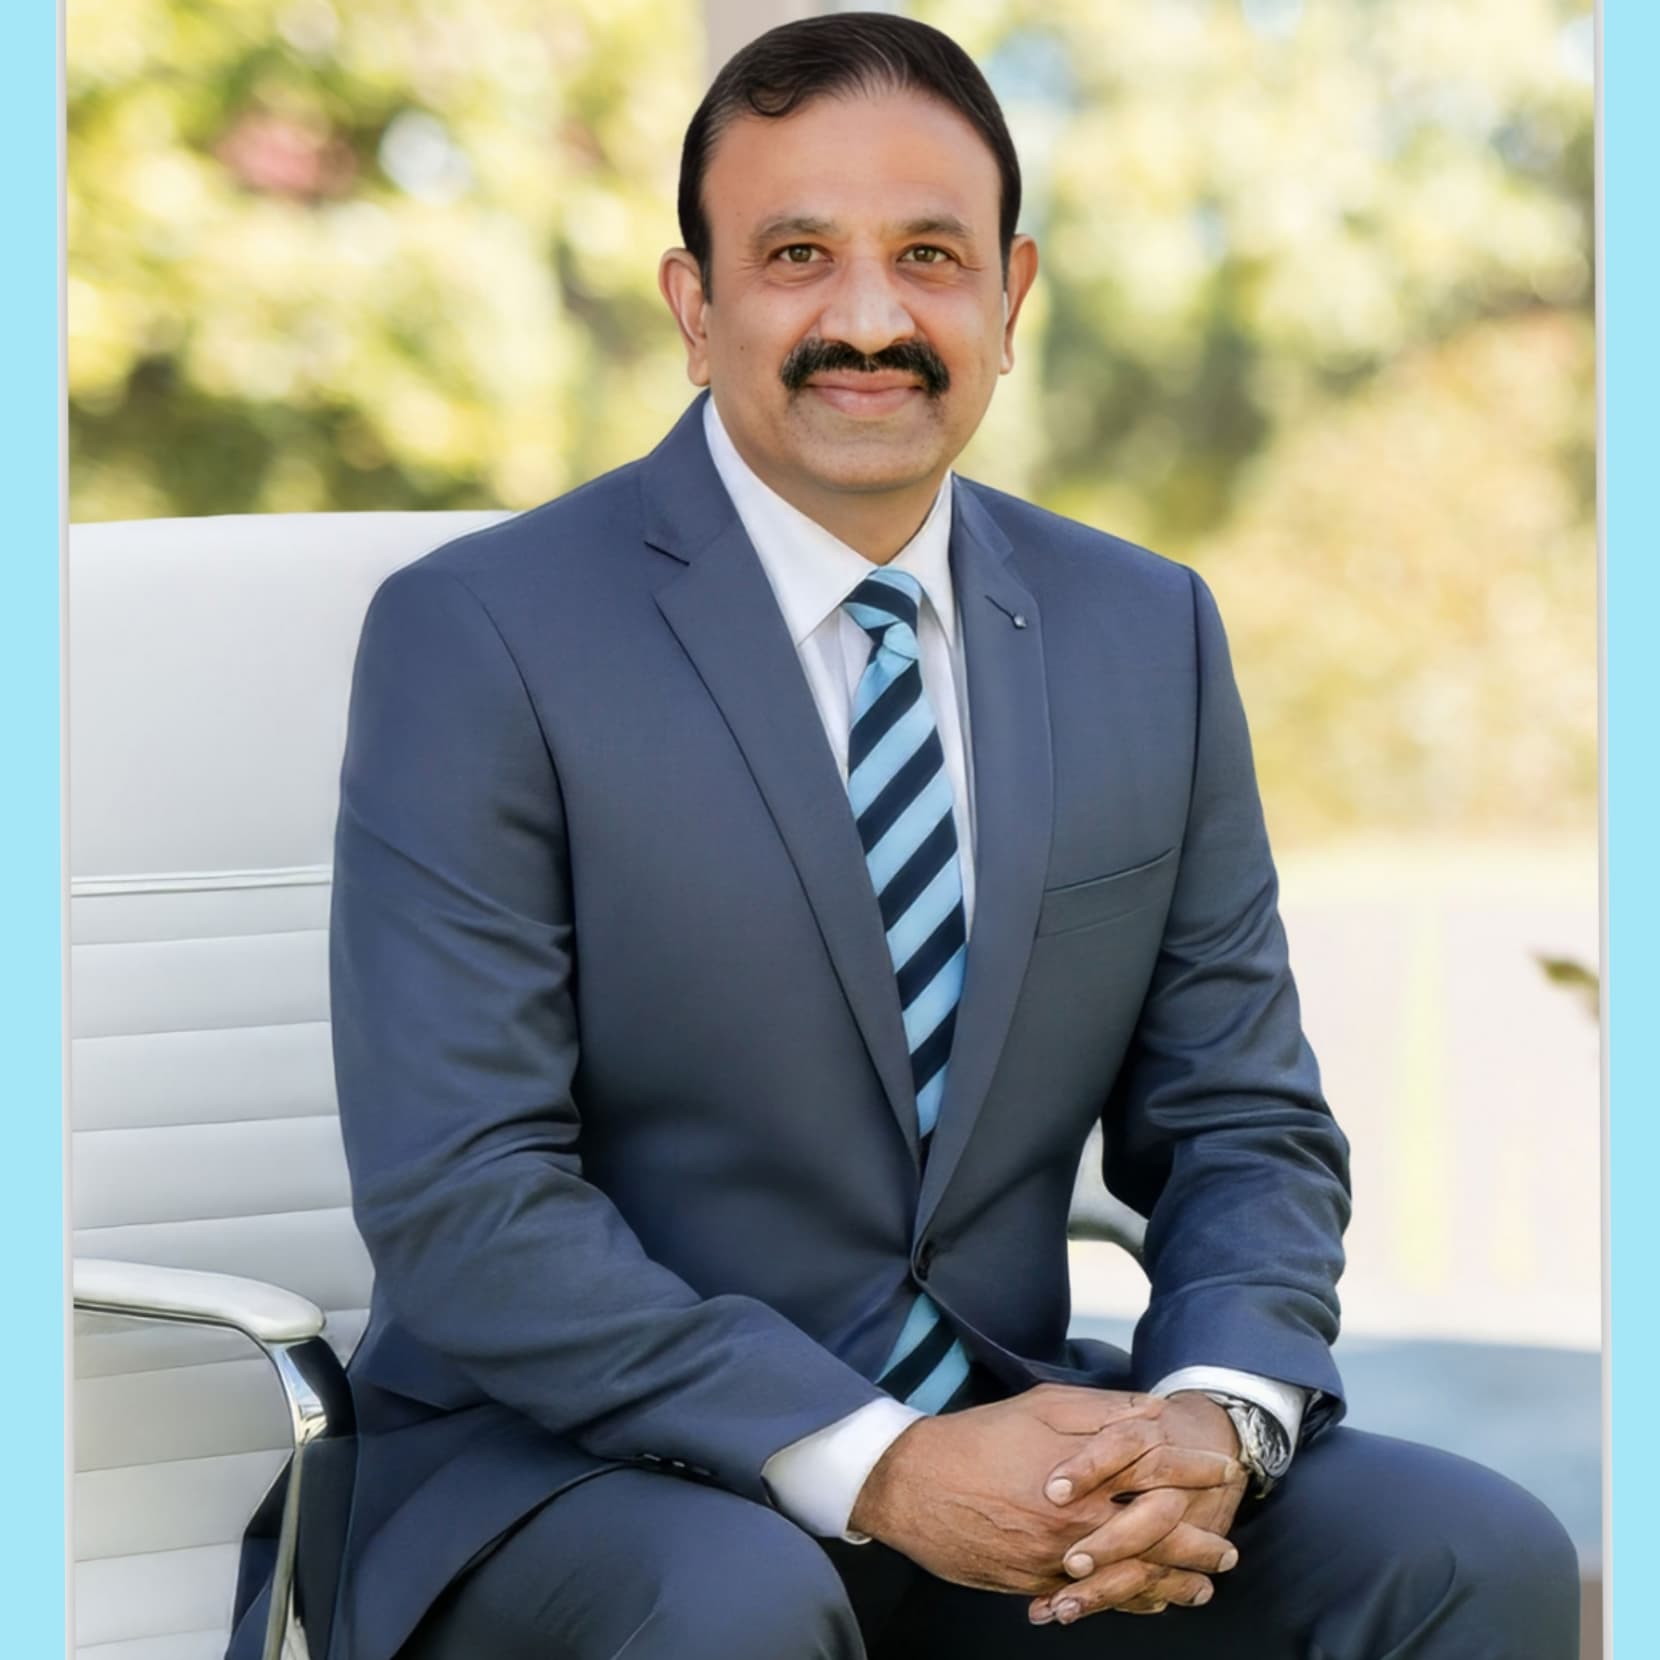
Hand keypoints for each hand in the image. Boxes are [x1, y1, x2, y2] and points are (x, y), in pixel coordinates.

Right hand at [848, 1384, 1240, 1602]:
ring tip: (1201, 1589)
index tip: (1224, 1473)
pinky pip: (1092, 1600)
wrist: (913, 1485)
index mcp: (1085, 1479)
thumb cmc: (978, 1438)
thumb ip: (1101, 1411)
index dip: (1195, 1474)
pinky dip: (1125, 1602)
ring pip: (1130, 1579)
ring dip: (1171, 1584)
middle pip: (1155, 1540)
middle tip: (1228, 1550)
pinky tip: (1146, 1603)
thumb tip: (1152, 1411)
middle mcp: (1077, 1526)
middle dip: (1198, 1545)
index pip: (1159, 1478)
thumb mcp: (1041, 1407)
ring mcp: (1056, 1561)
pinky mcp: (1034, 1584)